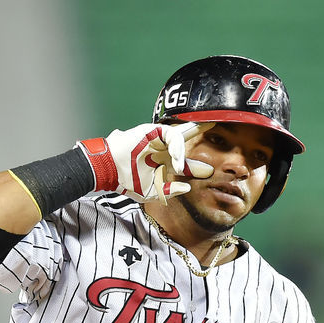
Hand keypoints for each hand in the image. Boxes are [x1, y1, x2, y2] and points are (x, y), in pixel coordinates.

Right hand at [77, 122, 214, 203]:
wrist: (111, 171)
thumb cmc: (127, 181)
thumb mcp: (152, 192)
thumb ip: (170, 191)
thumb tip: (187, 187)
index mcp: (162, 164)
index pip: (184, 163)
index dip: (196, 167)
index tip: (210, 172)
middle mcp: (162, 150)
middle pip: (185, 141)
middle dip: (199, 135)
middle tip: (213, 129)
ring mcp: (158, 140)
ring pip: (179, 137)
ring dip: (182, 153)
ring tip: (179, 165)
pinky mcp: (152, 131)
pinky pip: (170, 134)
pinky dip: (175, 145)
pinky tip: (175, 156)